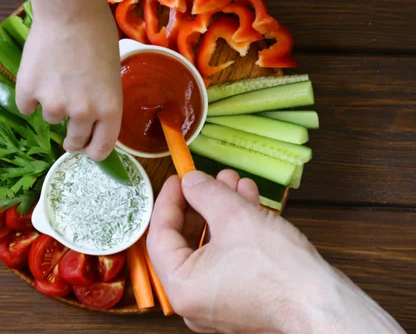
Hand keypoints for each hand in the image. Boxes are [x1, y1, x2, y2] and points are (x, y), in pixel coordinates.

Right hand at [15, 9, 121, 160]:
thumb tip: (90, 120)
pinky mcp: (28, 92)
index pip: (101, 148)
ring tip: (56, 75)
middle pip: (74, 141)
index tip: (88, 151)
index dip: (93, 152)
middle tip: (68, 134)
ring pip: (50, 117)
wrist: (70, 12)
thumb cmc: (98, 37)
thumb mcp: (112, 75)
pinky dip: (30, 94)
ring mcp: (54, 104)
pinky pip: (26, 105)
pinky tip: (38, 72)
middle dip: (72, 140)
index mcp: (109, 110)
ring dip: (52, 104)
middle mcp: (82, 113)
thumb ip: (102, 102)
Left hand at [147, 170, 404, 332]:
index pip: (160, 235)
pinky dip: (235, 231)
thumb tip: (190, 182)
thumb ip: (205, 194)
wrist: (323, 305)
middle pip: (186, 240)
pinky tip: (250, 203)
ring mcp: (218, 302)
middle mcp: (194, 300)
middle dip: (202, 203)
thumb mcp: (234, 216)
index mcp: (181, 286)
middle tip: (210, 178)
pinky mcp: (241, 299)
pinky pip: (228, 259)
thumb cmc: (278, 270)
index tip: (179, 179)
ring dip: (223, 211)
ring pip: (211, 246)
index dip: (169, 201)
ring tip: (235, 182)